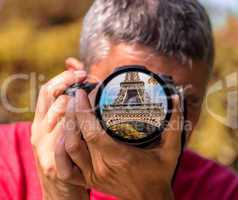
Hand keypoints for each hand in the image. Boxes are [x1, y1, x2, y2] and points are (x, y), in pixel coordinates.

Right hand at [31, 58, 88, 199]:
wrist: (59, 191)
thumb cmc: (67, 156)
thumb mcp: (63, 131)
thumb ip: (69, 111)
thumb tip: (78, 85)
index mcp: (41, 121)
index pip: (47, 90)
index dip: (64, 77)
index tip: (82, 72)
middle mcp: (38, 131)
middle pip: (53, 98)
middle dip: (73, 86)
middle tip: (91, 81)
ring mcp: (43, 147)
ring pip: (60, 116)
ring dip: (78, 104)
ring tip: (93, 98)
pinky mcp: (52, 163)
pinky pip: (66, 140)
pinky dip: (78, 127)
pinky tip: (90, 122)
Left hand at [64, 89, 182, 199]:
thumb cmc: (159, 174)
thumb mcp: (171, 150)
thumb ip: (174, 123)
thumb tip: (175, 97)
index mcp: (120, 158)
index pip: (93, 132)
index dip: (83, 111)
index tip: (81, 93)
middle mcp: (102, 168)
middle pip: (76, 138)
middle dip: (72, 113)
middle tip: (75, 96)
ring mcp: (92, 176)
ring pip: (68, 150)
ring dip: (65, 127)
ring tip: (70, 109)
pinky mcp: (88, 181)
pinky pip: (65, 168)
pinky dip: (60, 151)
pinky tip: (63, 135)